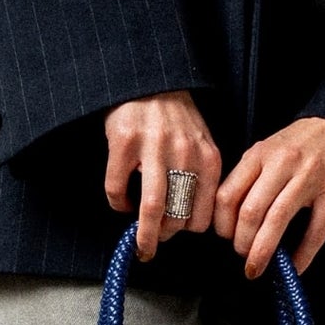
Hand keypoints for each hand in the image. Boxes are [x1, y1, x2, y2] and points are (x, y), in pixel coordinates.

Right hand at [104, 90, 221, 258]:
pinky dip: (118, 203)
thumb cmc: (176, 118)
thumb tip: (188, 218)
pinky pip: (117, 188)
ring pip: (152, 208)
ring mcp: (154, 148)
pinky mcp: (124, 143)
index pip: (204, 214)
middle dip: (165, 236)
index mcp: (207, 159)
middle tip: (155, 241)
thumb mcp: (201, 145)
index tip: (178, 232)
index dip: (189, 230)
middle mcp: (184, 155)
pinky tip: (121, 201)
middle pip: (178, 216)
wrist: (149, 81)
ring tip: (140, 244)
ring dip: (145, 234)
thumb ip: (200, 177)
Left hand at [216, 116, 324, 278]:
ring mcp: (309, 177)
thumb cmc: (305, 141)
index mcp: (260, 154)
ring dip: (263, 251)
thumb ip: (251, 177)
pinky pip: (315, 230)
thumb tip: (233, 218)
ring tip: (258, 266)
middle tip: (243, 258)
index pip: (227, 195)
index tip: (225, 238)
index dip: (222, 225)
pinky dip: (303, 254)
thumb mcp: (270, 149)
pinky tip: (296, 266)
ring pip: (277, 222)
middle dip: (242, 244)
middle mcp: (282, 164)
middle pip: (249, 212)